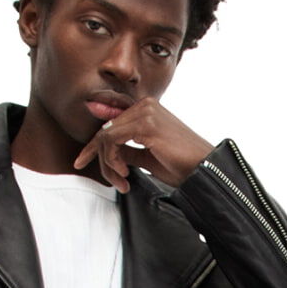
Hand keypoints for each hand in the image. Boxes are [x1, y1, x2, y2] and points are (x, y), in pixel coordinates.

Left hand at [71, 97, 215, 192]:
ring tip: (122, 181)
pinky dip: (112, 160)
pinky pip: (112, 140)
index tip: (81, 161)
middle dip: (102, 160)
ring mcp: (145, 112)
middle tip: (116, 182)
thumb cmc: (183, 166)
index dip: (94, 145)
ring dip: (108, 163)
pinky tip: (124, 174)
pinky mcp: (145, 125)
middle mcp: (144, 105)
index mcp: (147, 108)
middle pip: (105, 130)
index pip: (111, 124)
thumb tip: (108, 152)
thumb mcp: (148, 158)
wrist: (206, 170)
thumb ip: (128, 150)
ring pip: (106, 136)